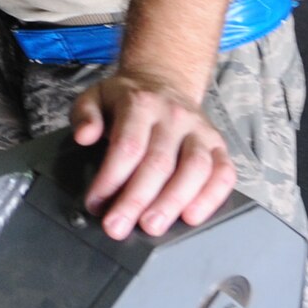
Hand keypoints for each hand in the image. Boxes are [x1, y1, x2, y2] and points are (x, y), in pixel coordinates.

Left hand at [71, 71, 238, 240]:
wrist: (165, 80)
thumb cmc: (127, 98)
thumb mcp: (96, 96)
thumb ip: (85, 114)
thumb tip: (84, 136)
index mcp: (141, 103)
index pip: (128, 145)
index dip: (111, 179)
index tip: (96, 204)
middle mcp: (175, 116)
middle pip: (159, 163)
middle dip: (136, 200)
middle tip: (118, 227)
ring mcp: (200, 131)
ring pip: (194, 169)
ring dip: (173, 203)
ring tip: (152, 227)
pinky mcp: (218, 145)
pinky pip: (223, 173)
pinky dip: (211, 197)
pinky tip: (191, 217)